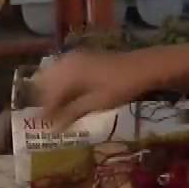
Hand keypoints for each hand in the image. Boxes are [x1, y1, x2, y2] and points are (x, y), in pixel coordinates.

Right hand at [34, 50, 157, 130]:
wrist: (143, 66)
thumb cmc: (121, 87)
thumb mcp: (96, 103)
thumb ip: (72, 113)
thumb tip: (54, 129)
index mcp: (67, 72)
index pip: (48, 95)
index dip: (45, 113)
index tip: (45, 128)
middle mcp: (66, 61)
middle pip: (46, 83)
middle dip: (47, 101)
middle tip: (50, 120)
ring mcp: (74, 57)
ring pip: (53, 76)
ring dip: (53, 93)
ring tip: (58, 111)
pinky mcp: (82, 58)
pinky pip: (63, 71)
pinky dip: (62, 85)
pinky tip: (68, 97)